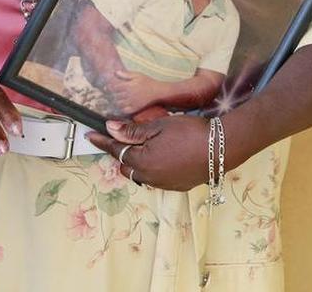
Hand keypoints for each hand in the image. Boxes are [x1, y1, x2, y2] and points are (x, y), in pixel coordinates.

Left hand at [86, 116, 209, 191]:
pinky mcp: (178, 186)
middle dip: (120, 153)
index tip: (90, 135)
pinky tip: (160, 159)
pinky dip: (151, 169)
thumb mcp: (159, 126)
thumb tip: (110, 129)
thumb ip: (133, 131)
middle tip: (118, 139)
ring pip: (140, 174)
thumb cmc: (190, 132)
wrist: (222, 148)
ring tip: (139, 149)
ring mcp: (164, 184)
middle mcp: (150, 177)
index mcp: (142, 161)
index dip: (102, 142)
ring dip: (136, 163)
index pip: (116, 150)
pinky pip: (156, 179)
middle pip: (126, 166)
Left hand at [107, 70, 161, 113]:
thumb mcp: (137, 75)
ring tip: (111, 100)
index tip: (105, 87)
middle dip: (109, 95)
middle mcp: (129, 94)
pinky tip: (118, 106)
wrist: (157, 91)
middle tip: (105, 95)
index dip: (108, 87)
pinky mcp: (135, 108)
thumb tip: (115, 72)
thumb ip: (126, 74)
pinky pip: (124, 110)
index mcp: (129, 85)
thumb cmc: (147, 82)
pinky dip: (119, 109)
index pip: (114, 87)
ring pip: (118, 103)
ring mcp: (132, 102)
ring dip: (113, 102)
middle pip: (115, 96)